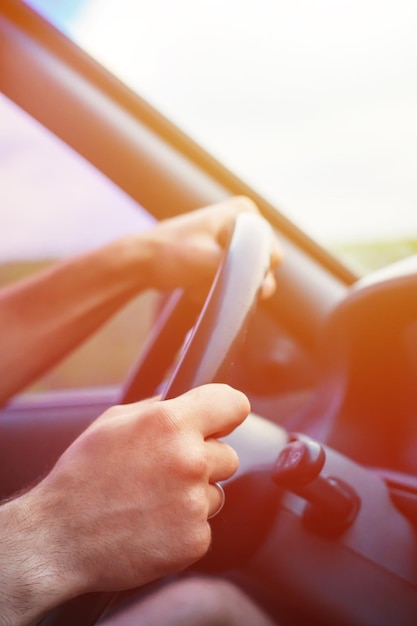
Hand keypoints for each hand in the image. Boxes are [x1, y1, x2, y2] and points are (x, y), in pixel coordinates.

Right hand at [4, 384, 248, 620]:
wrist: (59, 537)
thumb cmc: (82, 477)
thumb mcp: (112, 423)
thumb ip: (154, 409)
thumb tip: (180, 403)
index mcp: (170, 423)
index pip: (232, 404)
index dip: (228, 412)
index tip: (224, 419)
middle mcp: (189, 460)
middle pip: (228, 455)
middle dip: (204, 462)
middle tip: (165, 473)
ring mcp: (193, 502)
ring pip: (216, 493)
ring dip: (194, 497)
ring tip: (152, 502)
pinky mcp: (194, 539)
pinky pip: (203, 526)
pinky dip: (183, 528)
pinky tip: (152, 526)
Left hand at [141, 196, 281, 296]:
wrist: (140, 262)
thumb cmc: (169, 255)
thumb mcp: (209, 260)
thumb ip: (242, 270)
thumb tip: (267, 284)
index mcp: (244, 211)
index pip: (272, 251)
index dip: (254, 270)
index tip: (226, 272)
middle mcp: (243, 221)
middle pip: (259, 266)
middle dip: (234, 280)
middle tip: (207, 277)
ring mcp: (232, 239)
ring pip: (244, 277)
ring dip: (223, 285)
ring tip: (197, 279)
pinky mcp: (221, 255)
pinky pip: (229, 280)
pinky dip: (215, 286)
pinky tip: (195, 283)